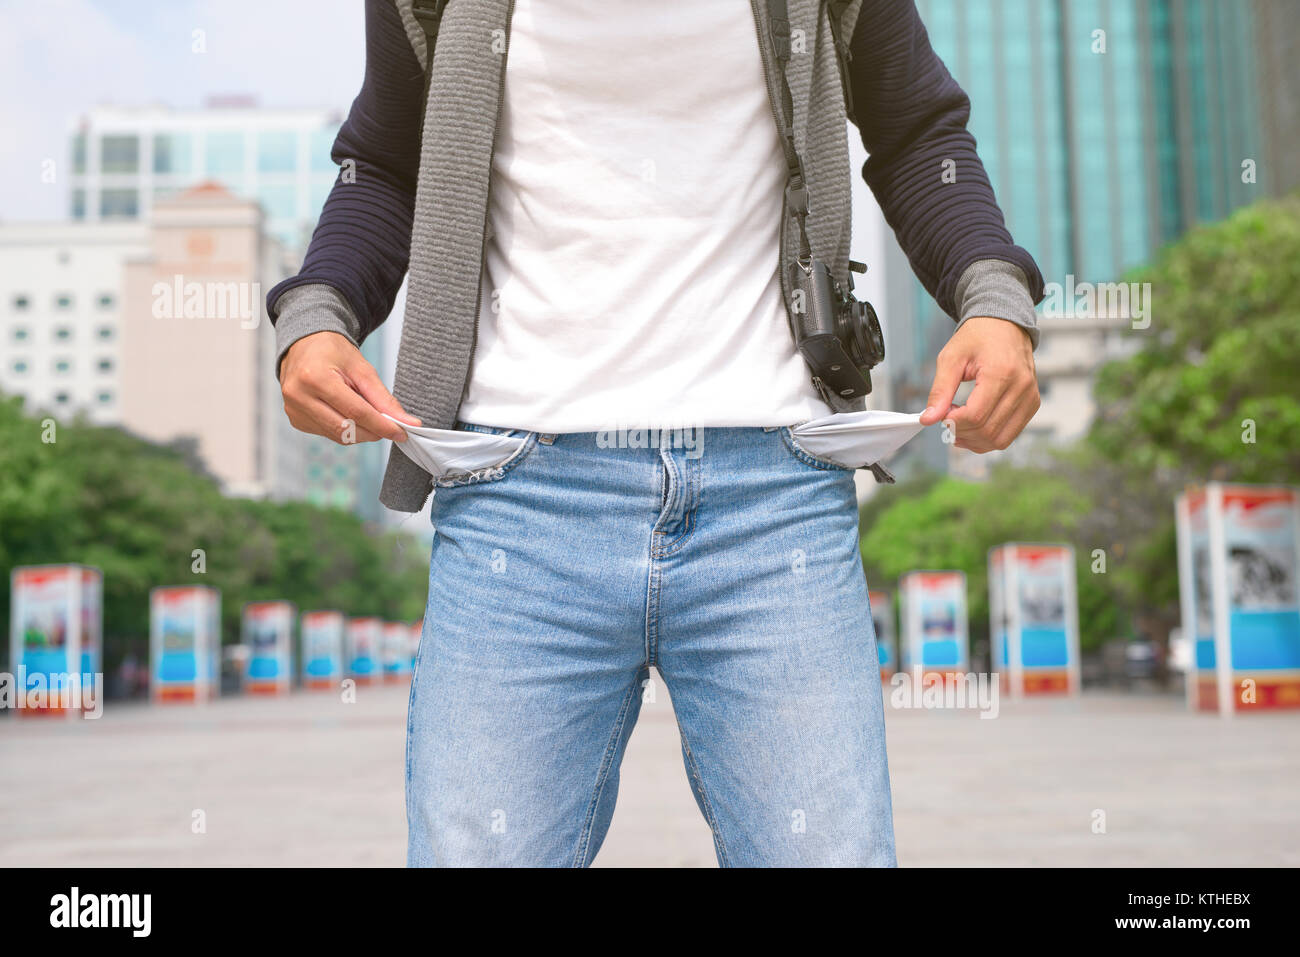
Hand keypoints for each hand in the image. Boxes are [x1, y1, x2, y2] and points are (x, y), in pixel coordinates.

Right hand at [280, 331, 419, 443]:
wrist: (305, 344)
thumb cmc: (333, 352)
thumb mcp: (362, 368)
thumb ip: (384, 398)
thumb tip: (406, 422)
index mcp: (315, 378)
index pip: (356, 412)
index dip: (382, 426)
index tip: (402, 433)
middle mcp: (299, 396)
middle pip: (346, 429)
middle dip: (373, 432)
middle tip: (390, 426)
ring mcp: (293, 410)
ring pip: (338, 436)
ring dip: (361, 432)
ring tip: (367, 413)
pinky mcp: (295, 420)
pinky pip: (328, 434)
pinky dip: (345, 429)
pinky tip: (347, 413)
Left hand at [918, 316, 1039, 452]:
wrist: (1004, 324)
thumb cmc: (977, 338)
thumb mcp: (951, 358)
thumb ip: (940, 390)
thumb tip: (928, 419)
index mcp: (1001, 372)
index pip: (975, 415)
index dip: (953, 422)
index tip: (941, 414)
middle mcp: (1021, 387)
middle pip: (987, 431)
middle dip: (961, 432)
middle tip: (947, 418)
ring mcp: (1030, 397)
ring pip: (1000, 439)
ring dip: (974, 441)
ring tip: (958, 425)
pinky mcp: (1032, 403)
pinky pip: (1009, 435)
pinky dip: (988, 438)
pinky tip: (973, 427)